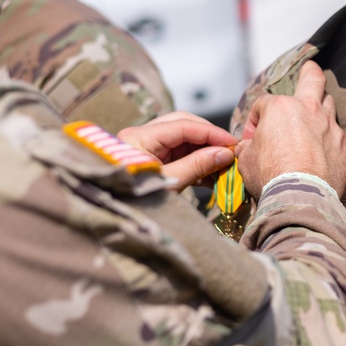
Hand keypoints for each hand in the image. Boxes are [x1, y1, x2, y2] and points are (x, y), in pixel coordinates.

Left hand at [118, 112, 237, 190]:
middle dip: (209, 138)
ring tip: (223, 165)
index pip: (183, 125)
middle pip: (184, 125)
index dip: (211, 132)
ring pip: (184, 140)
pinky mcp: (154, 160)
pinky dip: (196, 162)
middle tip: (229, 151)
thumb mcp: (168, 183)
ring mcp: (148, 147)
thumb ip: (196, 165)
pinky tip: (212, 175)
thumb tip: (224, 153)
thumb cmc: (133, 201)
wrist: (113, 219)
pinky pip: (180, 154)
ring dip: (205, 151)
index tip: (232, 143)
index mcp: (140, 137)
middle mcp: (143, 136)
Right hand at [236, 61, 345, 197]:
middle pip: (313, 79)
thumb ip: (248, 147)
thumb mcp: (246, 160)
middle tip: (309, 69)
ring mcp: (329, 125)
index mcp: (281, 108)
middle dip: (309, 72)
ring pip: (328, 103)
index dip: (254, 120)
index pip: (263, 103)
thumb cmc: (269, 175)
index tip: (251, 140)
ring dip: (320, 107)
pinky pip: (336, 133)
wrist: (301, 198)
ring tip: (314, 114)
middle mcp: (308, 110)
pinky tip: (322, 147)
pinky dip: (328, 136)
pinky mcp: (342, 144)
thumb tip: (247, 147)